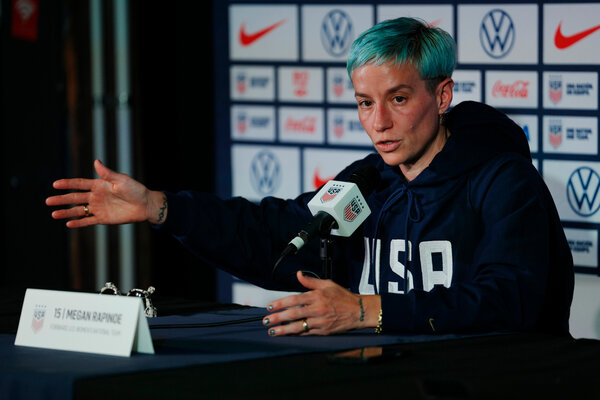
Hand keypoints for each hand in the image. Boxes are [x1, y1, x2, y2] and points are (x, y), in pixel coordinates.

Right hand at [46, 159, 166, 227]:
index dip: (67, 184)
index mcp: (99, 185)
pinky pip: (88, 221)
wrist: (145, 205)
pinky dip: (79, 223)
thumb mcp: (122, 180)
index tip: (55, 184)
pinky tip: (68, 224)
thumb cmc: (135, 190)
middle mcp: (96, 196)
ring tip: (54, 214)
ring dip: (66, 212)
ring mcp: (99, 208)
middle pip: (75, 198)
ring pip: (79, 210)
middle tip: (48, 201)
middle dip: (61, 199)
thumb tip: (96, 162)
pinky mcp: (103, 218)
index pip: (79, 184)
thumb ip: (107, 174)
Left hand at [263, 271, 380, 335]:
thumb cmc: (343, 297)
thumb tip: (299, 275)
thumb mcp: (327, 284)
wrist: (359, 311)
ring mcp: (320, 321)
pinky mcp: (323, 331)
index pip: (294, 300)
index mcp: (317, 296)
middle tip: (266, 320)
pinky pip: (307, 333)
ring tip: (272, 331)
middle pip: (293, 314)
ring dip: (283, 329)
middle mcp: (317, 309)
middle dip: (277, 318)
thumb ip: (310, 281)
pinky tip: (287, 334)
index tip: (271, 307)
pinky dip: (296, 334)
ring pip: (298, 326)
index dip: (280, 303)